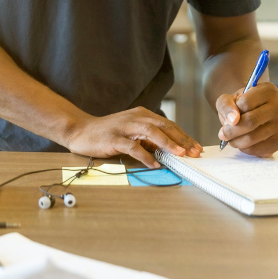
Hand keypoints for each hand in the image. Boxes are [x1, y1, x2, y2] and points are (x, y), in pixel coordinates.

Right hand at [66, 106, 202, 168]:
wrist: (81, 130)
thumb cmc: (108, 133)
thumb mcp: (132, 132)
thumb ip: (148, 138)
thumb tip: (169, 150)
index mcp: (142, 114)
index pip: (168, 124)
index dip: (184, 136)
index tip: (196, 148)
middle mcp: (136, 117)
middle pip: (164, 126)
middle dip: (181, 140)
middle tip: (194, 152)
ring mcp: (125, 127)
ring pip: (151, 132)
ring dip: (167, 143)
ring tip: (180, 154)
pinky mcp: (114, 138)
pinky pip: (133, 146)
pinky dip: (145, 155)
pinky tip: (154, 164)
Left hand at [216, 82, 277, 156]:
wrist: (252, 112)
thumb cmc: (240, 104)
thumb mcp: (228, 99)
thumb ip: (226, 105)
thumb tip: (233, 120)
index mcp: (268, 90)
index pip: (246, 103)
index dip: (233, 112)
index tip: (228, 116)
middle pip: (251, 121)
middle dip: (232, 131)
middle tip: (223, 134)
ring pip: (254, 137)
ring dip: (237, 141)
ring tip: (230, 139)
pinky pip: (260, 149)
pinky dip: (246, 149)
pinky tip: (242, 143)